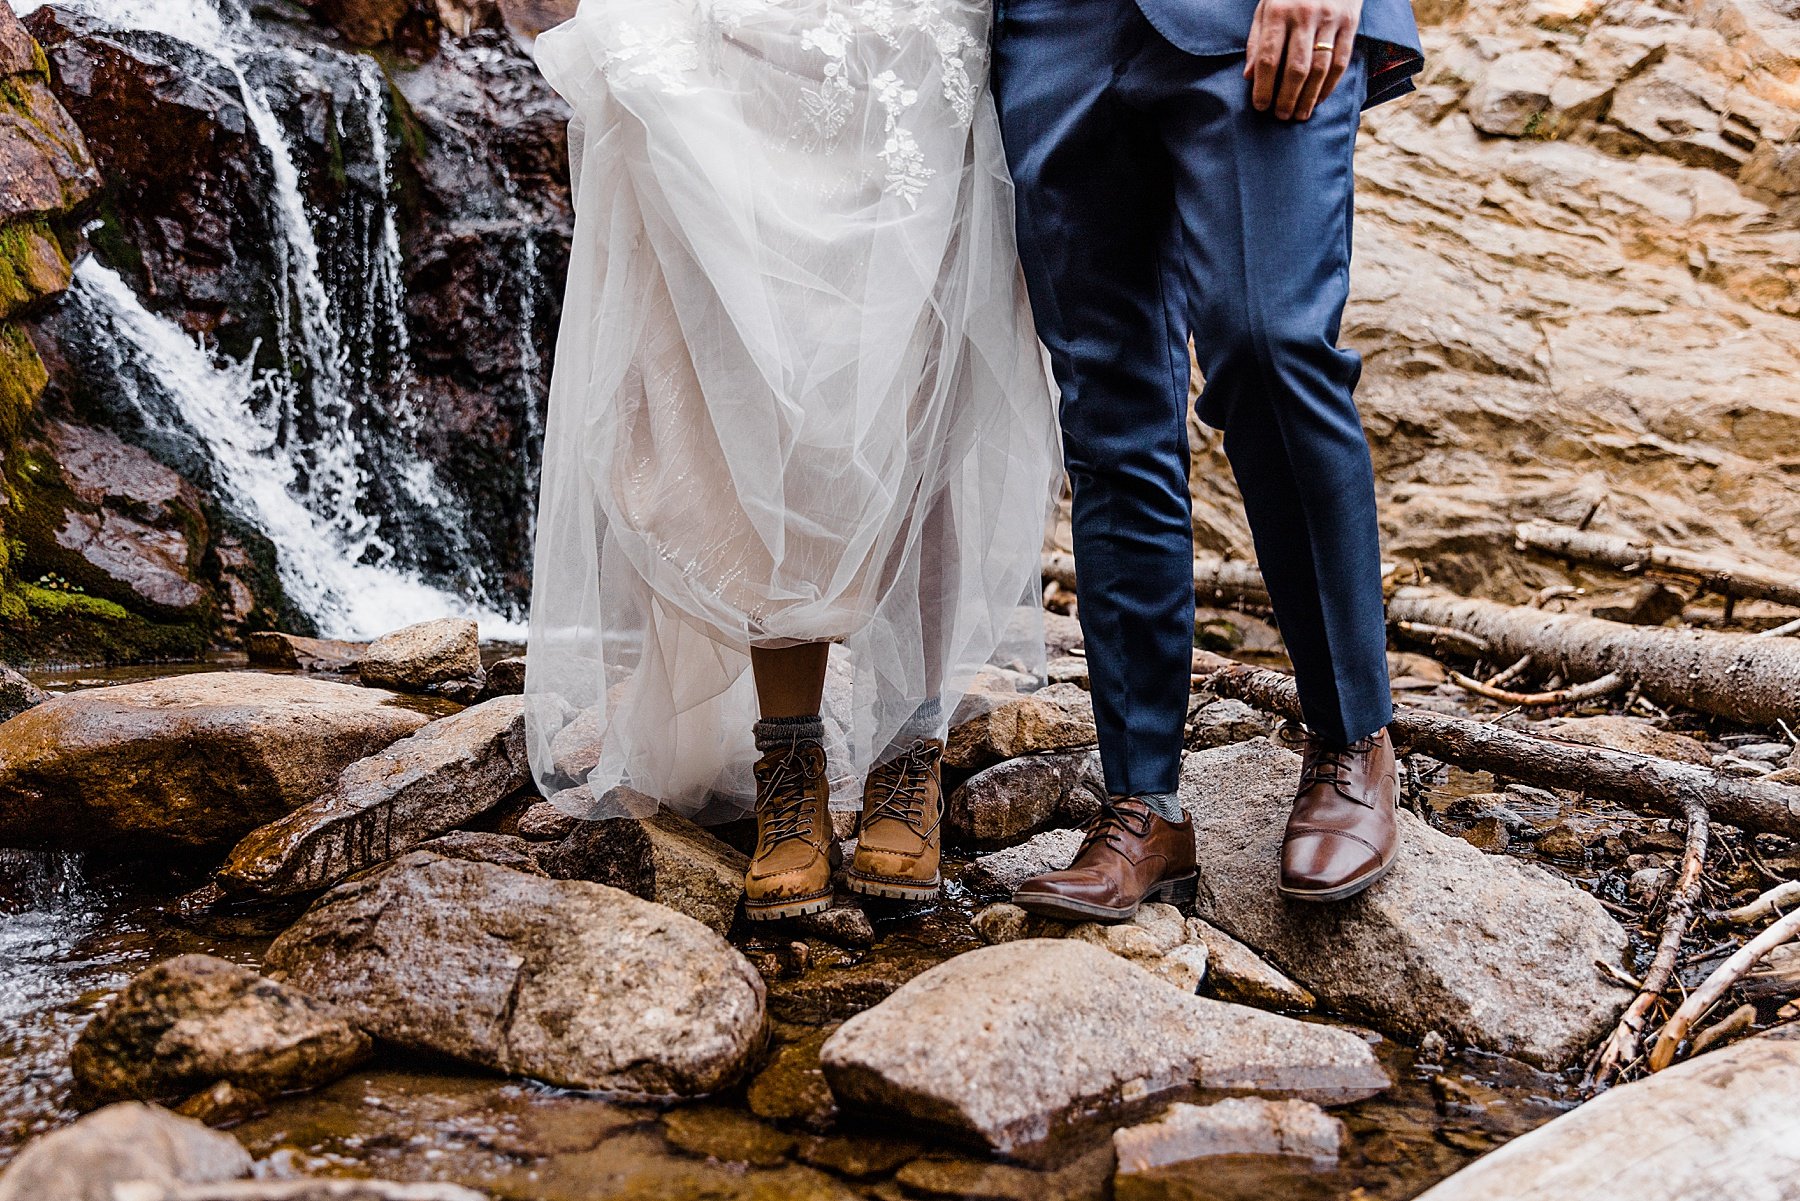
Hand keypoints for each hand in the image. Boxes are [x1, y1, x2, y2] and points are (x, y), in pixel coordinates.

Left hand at [1243, 0, 1359, 120]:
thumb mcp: (1267, 6)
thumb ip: (1257, 40)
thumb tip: (1249, 76)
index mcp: (1278, 11)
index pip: (1269, 58)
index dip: (1263, 87)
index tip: (1260, 106)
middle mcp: (1305, 16)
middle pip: (1296, 68)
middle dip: (1287, 98)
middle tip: (1281, 116)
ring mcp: (1330, 20)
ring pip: (1320, 68)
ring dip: (1309, 97)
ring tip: (1300, 115)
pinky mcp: (1350, 23)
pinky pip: (1341, 61)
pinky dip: (1330, 85)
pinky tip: (1319, 99)